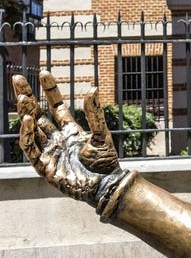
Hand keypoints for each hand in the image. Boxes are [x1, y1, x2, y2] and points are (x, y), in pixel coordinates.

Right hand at [13, 71, 121, 205]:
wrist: (105, 185)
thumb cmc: (106, 162)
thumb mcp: (101, 134)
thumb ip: (94, 113)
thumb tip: (92, 87)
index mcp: (71, 131)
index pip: (56, 106)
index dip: (50, 90)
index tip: (44, 72)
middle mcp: (57, 138)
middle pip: (38, 113)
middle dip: (28, 96)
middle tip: (17, 78)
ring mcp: (49, 151)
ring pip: (31, 127)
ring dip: (26, 111)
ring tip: (21, 95)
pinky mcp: (43, 165)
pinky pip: (30, 146)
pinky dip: (27, 132)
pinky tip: (28, 118)